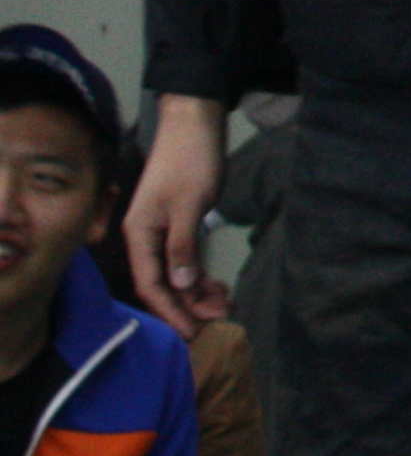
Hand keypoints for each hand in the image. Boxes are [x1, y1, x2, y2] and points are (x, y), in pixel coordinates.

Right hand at [121, 96, 228, 327]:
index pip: (151, 285)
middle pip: (163, 284)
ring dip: (197, 292)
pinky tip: (217, 285)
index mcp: (139, 234)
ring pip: (176, 274)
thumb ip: (183, 245)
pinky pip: (184, 260)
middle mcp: (145, 237)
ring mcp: (161, 232)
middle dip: (190, 306)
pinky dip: (200, 274)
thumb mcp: (190, 203)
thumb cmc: (190, 159)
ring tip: (225, 303)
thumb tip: (181, 285)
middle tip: (222, 318)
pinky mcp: (178, 225)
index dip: (171, 311)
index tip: (192, 333)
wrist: (195, 122)